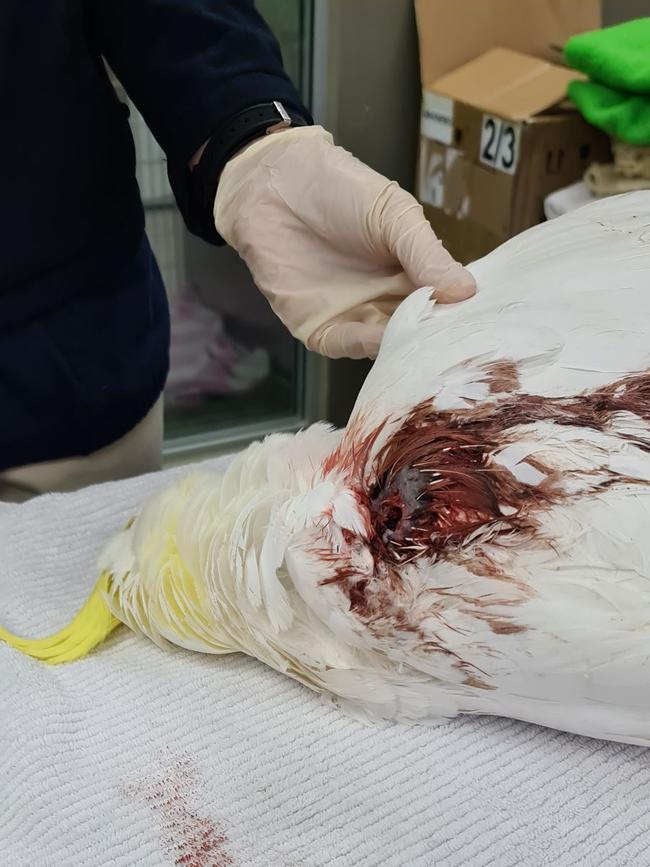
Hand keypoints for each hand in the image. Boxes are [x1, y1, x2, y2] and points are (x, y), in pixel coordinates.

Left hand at [213, 126, 475, 358]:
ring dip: (404, 347)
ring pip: (385, 345)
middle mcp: (385, 302)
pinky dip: (367, 344)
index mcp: (410, 275)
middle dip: (434, 340)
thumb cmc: (337, 188)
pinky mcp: (319, 326)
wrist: (274, 181)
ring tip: (427, 345)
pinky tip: (386, 338)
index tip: (480, 323)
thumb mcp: (394, 215)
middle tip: (459, 345)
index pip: (441, 305)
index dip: (458, 315)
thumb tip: (466, 290)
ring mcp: (353, 316)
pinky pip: (347, 344)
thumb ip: (425, 254)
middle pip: (416, 332)